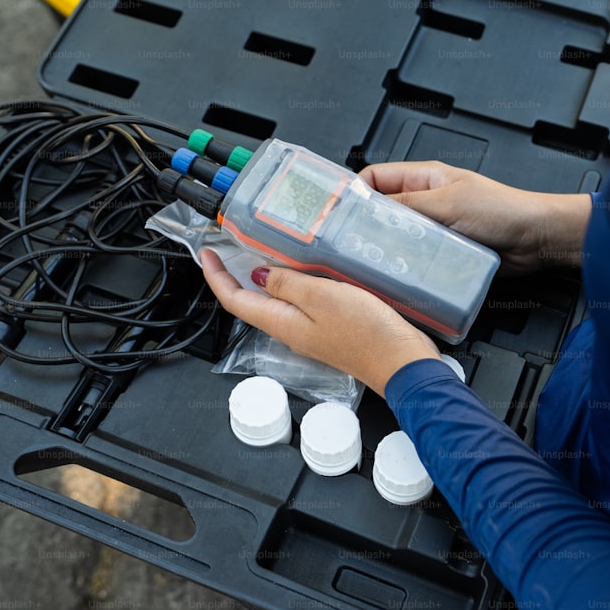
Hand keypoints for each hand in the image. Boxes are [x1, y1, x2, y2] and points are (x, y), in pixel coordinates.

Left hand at [199, 249, 439, 397]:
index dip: (216, 276)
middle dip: (235, 275)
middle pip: (250, 302)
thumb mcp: (321, 297)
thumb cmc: (368, 334)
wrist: (402, 363)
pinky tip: (305, 268)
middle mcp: (292, 330)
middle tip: (229, 247)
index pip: (234, 300)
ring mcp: (311, 331)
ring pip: (276, 301)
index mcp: (282, 323)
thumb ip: (287, 284)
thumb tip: (258, 275)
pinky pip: (302, 303)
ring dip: (263, 277)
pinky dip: (293, 282)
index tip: (207, 252)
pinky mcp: (331, 328)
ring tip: (262, 251)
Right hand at [359, 160, 591, 272]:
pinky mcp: (440, 255)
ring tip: (370, 263)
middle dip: (364, 226)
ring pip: (394, 239)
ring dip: (384, 250)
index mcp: (423, 178)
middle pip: (380, 213)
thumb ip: (406, 204)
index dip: (353, 193)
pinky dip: (402, 268)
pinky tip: (395, 277)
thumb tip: (368, 209)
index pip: (374, 178)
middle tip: (348, 244)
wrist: (536, 240)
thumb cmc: (501, 210)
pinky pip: (412, 260)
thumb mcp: (446, 202)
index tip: (336, 213)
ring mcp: (432, 230)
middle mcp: (424, 203)